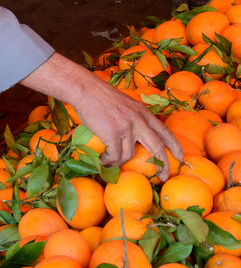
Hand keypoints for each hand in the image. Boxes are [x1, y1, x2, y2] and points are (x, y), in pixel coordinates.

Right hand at [21, 53, 181, 180]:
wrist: (86, 90)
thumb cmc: (100, 97)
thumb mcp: (125, 105)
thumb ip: (133, 118)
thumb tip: (133, 136)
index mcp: (143, 113)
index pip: (165, 131)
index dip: (175, 146)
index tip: (181, 158)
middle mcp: (139, 120)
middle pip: (157, 147)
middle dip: (163, 164)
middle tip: (163, 177)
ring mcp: (127, 127)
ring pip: (129, 155)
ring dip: (118, 162)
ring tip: (109, 161)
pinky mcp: (113, 133)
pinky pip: (114, 155)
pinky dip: (108, 160)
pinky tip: (102, 158)